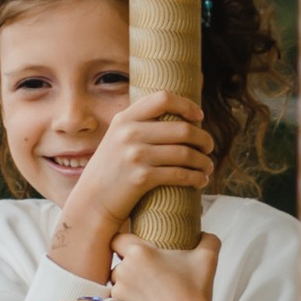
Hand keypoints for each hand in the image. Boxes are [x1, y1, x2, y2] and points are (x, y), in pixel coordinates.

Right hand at [45, 92, 212, 283]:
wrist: (92, 202)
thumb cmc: (110, 171)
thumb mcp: (116, 140)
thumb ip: (138, 126)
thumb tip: (174, 118)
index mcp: (124, 119)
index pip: (162, 98)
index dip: (186, 105)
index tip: (199, 116)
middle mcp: (129, 133)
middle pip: (182, 129)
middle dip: (203, 138)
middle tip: (209, 147)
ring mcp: (135, 155)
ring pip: (185, 153)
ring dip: (204, 161)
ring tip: (208, 166)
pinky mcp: (141, 178)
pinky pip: (180, 174)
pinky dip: (196, 178)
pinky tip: (201, 180)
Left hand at [111, 230, 229, 300]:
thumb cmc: (196, 291)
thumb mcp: (207, 258)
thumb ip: (207, 240)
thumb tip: (204, 235)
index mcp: (139, 253)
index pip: (117, 239)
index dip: (123, 243)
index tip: (133, 248)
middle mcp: (124, 270)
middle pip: (118, 262)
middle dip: (129, 266)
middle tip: (147, 273)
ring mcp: (120, 291)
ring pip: (117, 283)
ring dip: (127, 285)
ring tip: (147, 291)